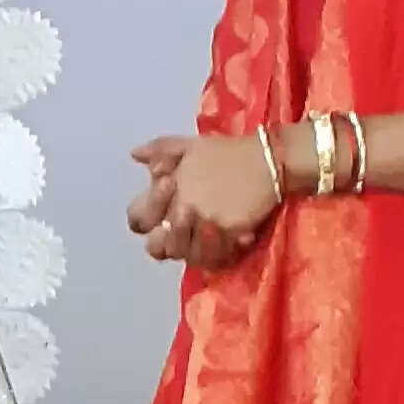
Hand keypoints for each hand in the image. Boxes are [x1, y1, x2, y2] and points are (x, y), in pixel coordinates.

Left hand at [131, 135, 273, 268]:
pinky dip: (220, 257)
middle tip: (187, 239)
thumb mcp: (190, 145)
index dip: (145, 227)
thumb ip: (160, 150)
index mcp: (168, 187)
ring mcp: (206, 221)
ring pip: (189, 256)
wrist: (268, 160)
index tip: (161, 225)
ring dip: (197, 254)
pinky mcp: (230, 231)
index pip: (138, 220)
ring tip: (208, 244)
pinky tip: (227, 247)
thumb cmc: (228, 153)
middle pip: (161, 247)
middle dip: (171, 246)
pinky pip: (217, 257)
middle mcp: (183, 207)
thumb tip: (135, 155)